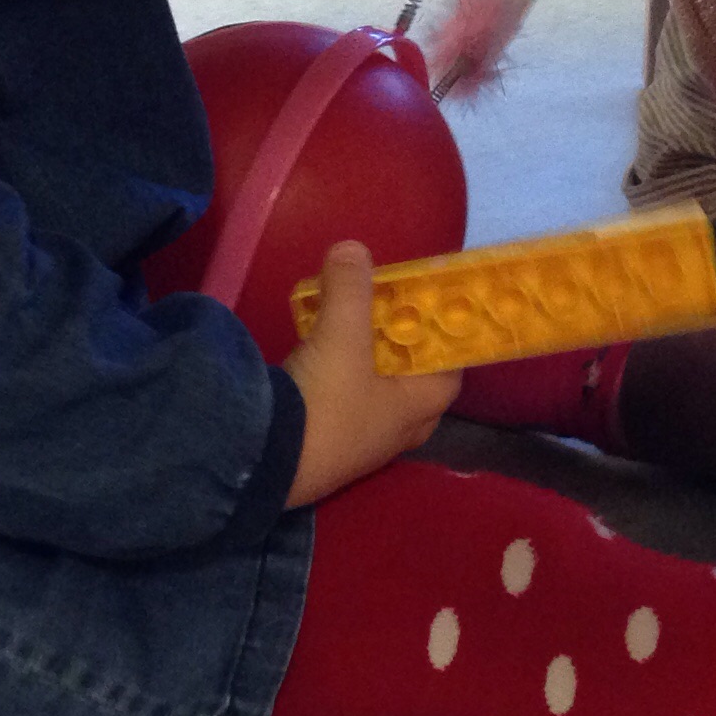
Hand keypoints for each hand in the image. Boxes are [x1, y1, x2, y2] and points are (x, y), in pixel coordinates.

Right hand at [282, 241, 459, 507]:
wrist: (265, 465)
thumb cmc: (324, 402)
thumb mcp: (341, 335)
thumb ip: (350, 288)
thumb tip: (352, 250)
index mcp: (418, 409)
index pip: (450, 371)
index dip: (445, 339)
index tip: (430, 310)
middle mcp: (397, 433)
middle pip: (413, 384)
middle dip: (402, 350)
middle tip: (386, 316)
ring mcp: (360, 447)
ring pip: (377, 398)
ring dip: (367, 367)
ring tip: (349, 332)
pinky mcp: (325, 453)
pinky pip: (344, 410)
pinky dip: (337, 384)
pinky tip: (317, 363)